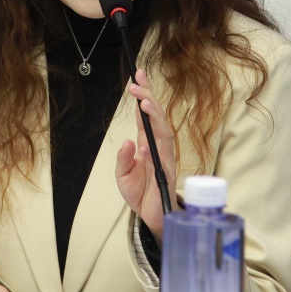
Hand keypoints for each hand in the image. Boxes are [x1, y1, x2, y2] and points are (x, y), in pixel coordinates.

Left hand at [115, 69, 176, 243]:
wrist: (150, 216)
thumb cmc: (140, 193)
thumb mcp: (123, 174)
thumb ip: (123, 159)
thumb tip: (128, 142)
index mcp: (146, 143)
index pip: (145, 115)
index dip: (143, 95)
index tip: (137, 76)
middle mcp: (158, 147)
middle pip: (156, 117)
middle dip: (148, 98)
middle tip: (137, 84)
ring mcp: (164, 158)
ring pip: (163, 131)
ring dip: (154, 116)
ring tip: (144, 101)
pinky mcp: (167, 173)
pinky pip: (162, 156)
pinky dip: (154, 147)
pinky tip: (145, 139)